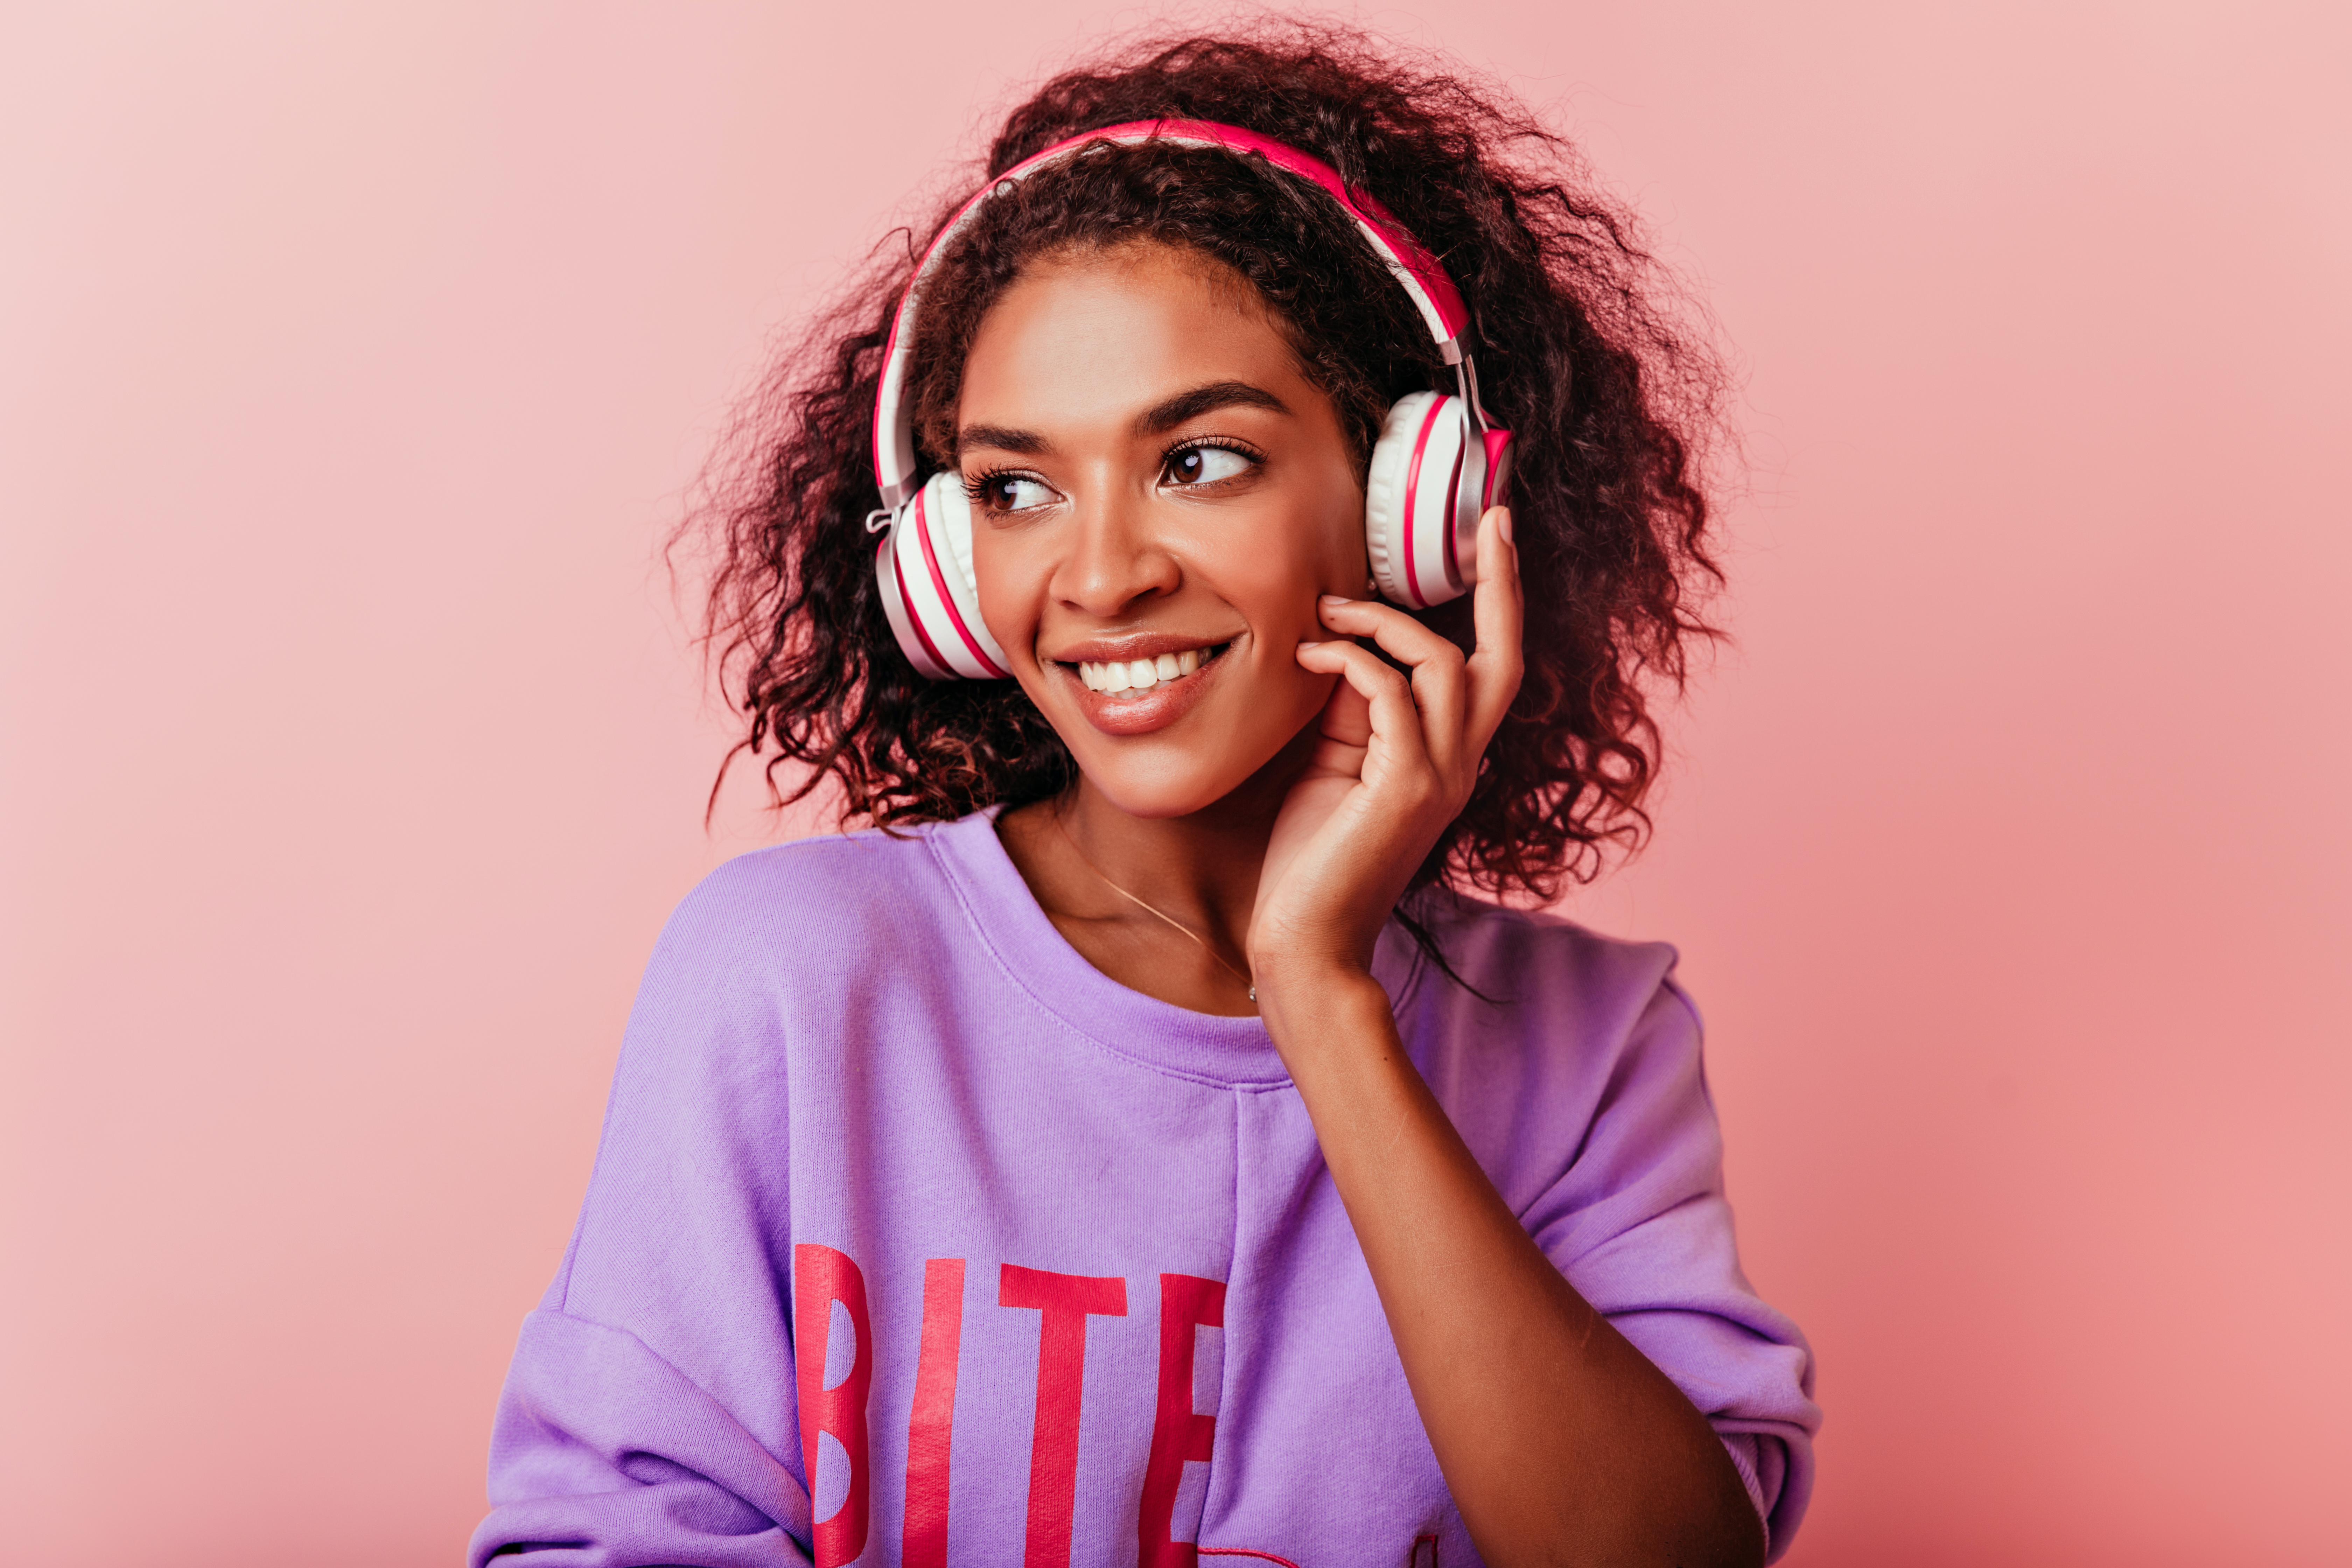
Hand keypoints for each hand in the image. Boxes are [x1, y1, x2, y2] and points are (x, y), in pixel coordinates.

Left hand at [1248, 505, 1523, 992]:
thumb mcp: (1337, 765)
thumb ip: (1356, 711)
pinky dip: (1348, 661)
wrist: (1306, 943)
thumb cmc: (1313, 860)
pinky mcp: (1402, 788)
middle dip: (1498, 583)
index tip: (1496, 535)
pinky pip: (1387, 694)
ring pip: (1438, 664)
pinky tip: (1307, 656)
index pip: (1492, 670)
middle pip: (1500, 657)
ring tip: (1326, 613)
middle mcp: (1461, 766)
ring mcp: (1439, 777)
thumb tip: (1346, 649)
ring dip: (1380, 625)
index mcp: (1452, 761)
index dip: (1502, 602)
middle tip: (1485, 522)